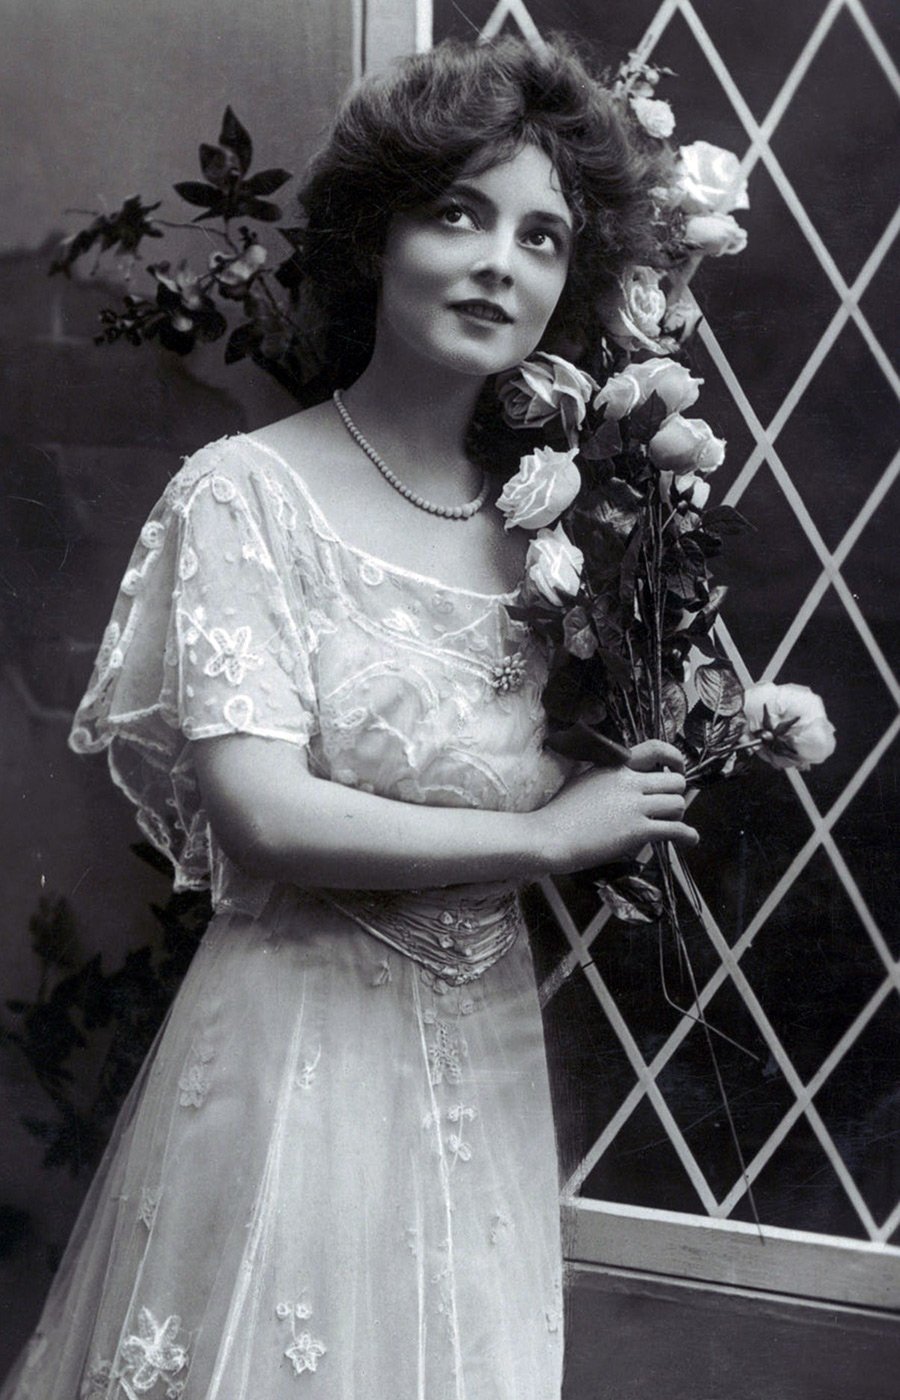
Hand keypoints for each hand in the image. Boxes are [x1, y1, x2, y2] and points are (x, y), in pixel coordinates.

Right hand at [535, 739, 697, 874]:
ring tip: (670, 825)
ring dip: (677, 816)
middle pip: (674, 781)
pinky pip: (674, 829)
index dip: (674, 757)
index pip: (655, 749)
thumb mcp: (584, 780)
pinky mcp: (637, 830)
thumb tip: (626, 784)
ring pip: (678, 804)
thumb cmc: (559, 813)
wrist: (548, 835)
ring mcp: (634, 805)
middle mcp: (628, 781)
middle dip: (675, 795)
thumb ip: (608, 778)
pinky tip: (690, 840)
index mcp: (615, 767)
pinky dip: (687, 836)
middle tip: (668, 806)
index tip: (678, 768)